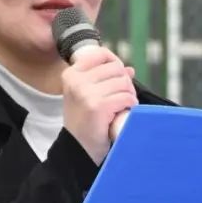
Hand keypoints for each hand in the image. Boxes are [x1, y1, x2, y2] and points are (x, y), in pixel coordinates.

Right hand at [61, 48, 136, 165]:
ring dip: (129, 94)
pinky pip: (125, 97)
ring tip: (123, 105)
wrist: (77, 149)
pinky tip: (125, 112)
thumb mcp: (87, 96)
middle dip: (125, 82)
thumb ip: (104, 79)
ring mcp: (86, 93)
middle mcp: (76, 81)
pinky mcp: (98, 106)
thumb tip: (129, 69)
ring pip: (123, 82)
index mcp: (71, 74)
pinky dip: (130, 104)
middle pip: (116, 68)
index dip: (115, 63)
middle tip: (123, 97)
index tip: (118, 77)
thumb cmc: (85, 122)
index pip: (100, 54)